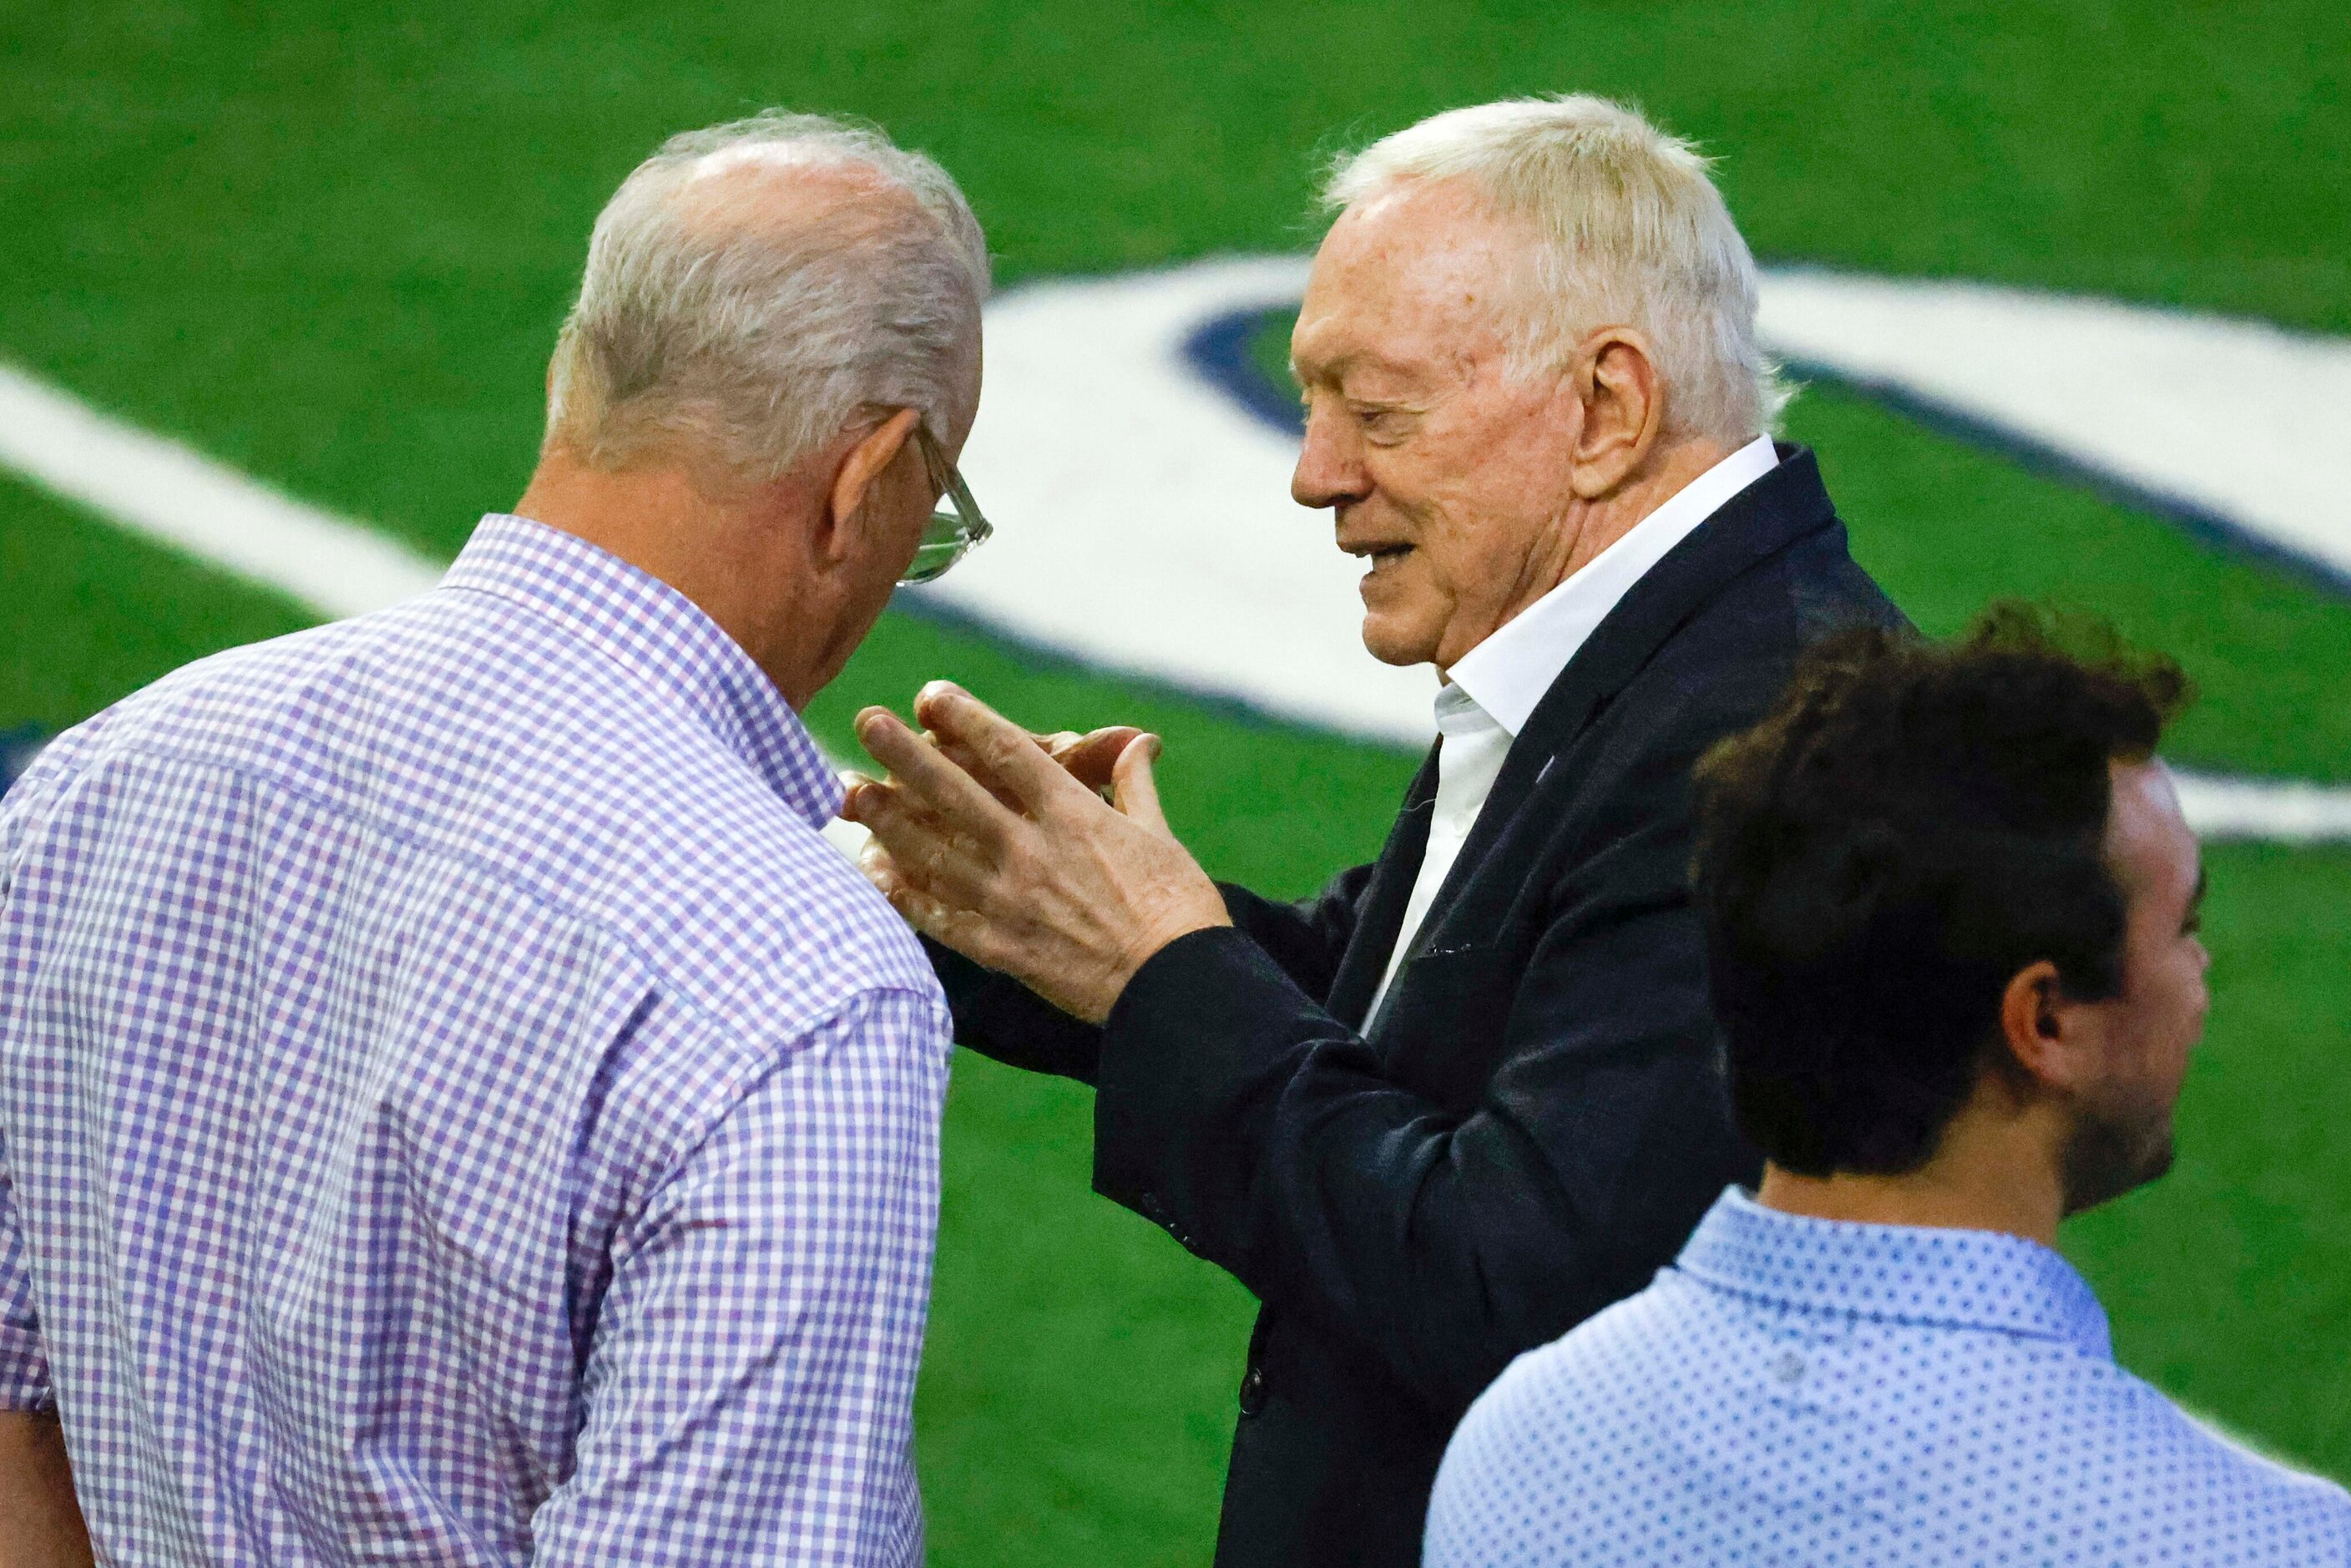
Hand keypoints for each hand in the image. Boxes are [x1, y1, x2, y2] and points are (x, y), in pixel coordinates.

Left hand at [842, 682, 1229, 1023]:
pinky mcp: (1002, 950)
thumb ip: (1135, 783)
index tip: (931, 695)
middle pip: (955, 794)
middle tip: (866, 721)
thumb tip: (1138, 742)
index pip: (1008, 753)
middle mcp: (1032, 852)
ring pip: (933, 852)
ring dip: (886, 820)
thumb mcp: (1161, 833)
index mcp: (1073, 816)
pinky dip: (902, 894)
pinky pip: (940, 917)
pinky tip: (869, 871)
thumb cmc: (1179, 908)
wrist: (1176, 987)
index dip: (966, 718)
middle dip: (905, 755)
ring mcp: (1011, 902)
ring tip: (847, 791)